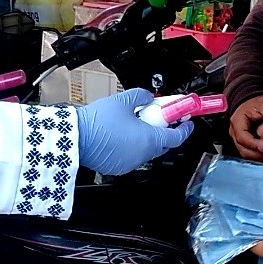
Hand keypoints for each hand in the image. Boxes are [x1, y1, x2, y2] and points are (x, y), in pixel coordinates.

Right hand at [75, 88, 193, 175]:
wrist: (75, 139)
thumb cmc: (98, 122)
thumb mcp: (123, 100)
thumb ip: (141, 96)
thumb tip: (147, 97)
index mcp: (149, 139)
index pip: (177, 137)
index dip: (185, 128)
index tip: (187, 121)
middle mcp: (143, 154)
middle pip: (163, 144)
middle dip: (164, 130)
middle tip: (158, 117)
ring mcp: (130, 163)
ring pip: (146, 150)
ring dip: (146, 139)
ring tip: (134, 124)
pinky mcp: (118, 167)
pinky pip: (132, 156)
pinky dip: (132, 147)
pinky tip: (122, 135)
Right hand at [228, 95, 262, 159]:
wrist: (250, 101)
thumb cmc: (253, 103)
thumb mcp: (260, 101)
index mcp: (237, 123)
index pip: (242, 138)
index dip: (254, 144)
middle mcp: (235, 133)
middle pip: (243, 149)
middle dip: (256, 154)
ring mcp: (239, 138)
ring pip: (246, 153)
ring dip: (258, 156)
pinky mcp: (244, 142)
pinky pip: (250, 152)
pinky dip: (258, 154)